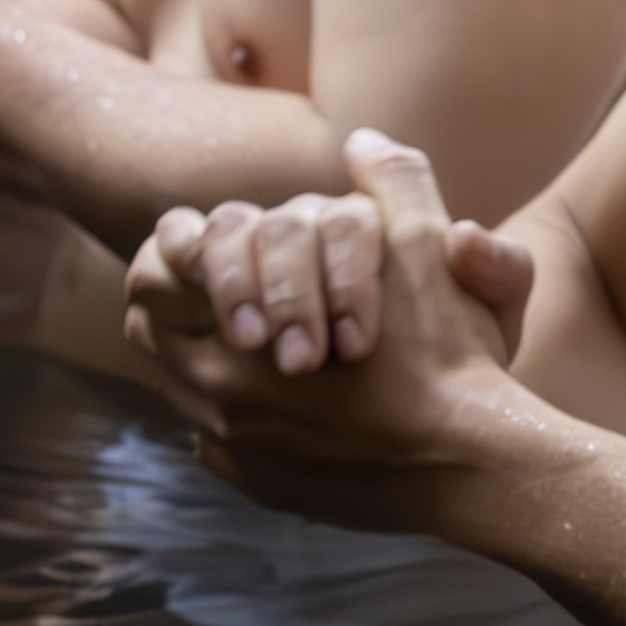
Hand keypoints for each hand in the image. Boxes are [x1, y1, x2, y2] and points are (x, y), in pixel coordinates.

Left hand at [123, 134, 553, 532]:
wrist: (474, 464)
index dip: (178, 250)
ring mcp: (236, 446)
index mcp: (240, 327)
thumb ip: (394, 181)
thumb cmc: (450, 356)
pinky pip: (216, 443)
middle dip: (179, 301)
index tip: (206, 243)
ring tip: (257, 341)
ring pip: (179, 387)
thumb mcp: (429, 246)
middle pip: (151, 330)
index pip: (156, 275)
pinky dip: (239, 417)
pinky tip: (289, 404)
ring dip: (207, 357)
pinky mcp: (260, 484)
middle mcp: (219, 393)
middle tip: (229, 289)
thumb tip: (362, 140)